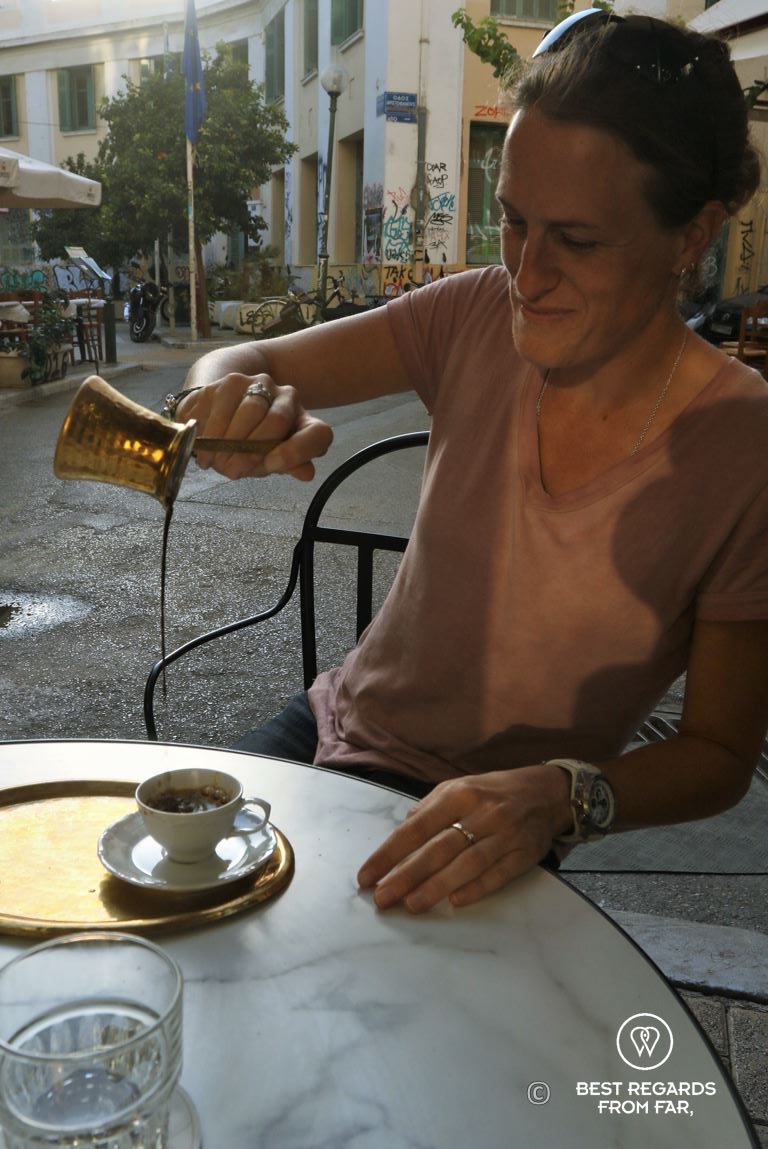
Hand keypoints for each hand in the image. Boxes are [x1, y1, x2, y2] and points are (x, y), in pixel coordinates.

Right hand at [178, 371, 332, 480]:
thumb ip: (288, 466)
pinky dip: (210, 431)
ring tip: (214, 461)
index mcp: (306, 424)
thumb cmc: (252, 442)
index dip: (297, 452)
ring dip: (229, 441)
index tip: (271, 467)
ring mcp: (261, 385)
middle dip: (251, 450)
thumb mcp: (269, 460)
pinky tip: (203, 448)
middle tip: (232, 470)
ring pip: (250, 410)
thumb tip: (307, 473)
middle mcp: (289, 397)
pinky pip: (223, 405)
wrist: (227, 408)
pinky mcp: (232, 380)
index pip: (317, 435)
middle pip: (278, 420)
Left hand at [357, 765, 571, 913]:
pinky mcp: (525, 854)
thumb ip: (429, 809)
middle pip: (439, 848)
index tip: (368, 876)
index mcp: (459, 794)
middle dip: (407, 875)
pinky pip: (499, 873)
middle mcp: (482, 813)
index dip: (390, 853)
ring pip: (467, 863)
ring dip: (437, 886)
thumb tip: (401, 833)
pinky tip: (457, 902)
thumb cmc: (493, 792)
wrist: (547, 792)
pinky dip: (478, 888)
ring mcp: (506, 834)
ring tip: (412, 905)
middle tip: (382, 898)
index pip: (417, 827)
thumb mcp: (459, 788)